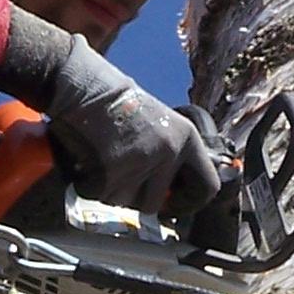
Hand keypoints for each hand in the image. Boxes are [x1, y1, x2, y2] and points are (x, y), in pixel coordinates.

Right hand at [45, 37, 221, 217]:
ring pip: (124, 203)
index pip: (207, 187)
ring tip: (105, 160)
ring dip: (111, 191)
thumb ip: (173, 157)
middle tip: (121, 172)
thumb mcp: (162, 127)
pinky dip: (91, 186)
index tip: (172, 204)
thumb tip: (173, 196)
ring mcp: (140, 162)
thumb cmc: (119, 107)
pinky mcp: (110, 171)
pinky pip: (100, 197)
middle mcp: (168, 152)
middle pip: (153, 204)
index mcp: (186, 139)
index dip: (189, 202)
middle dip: (134, 196)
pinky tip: (91, 162)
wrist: (86, 89)